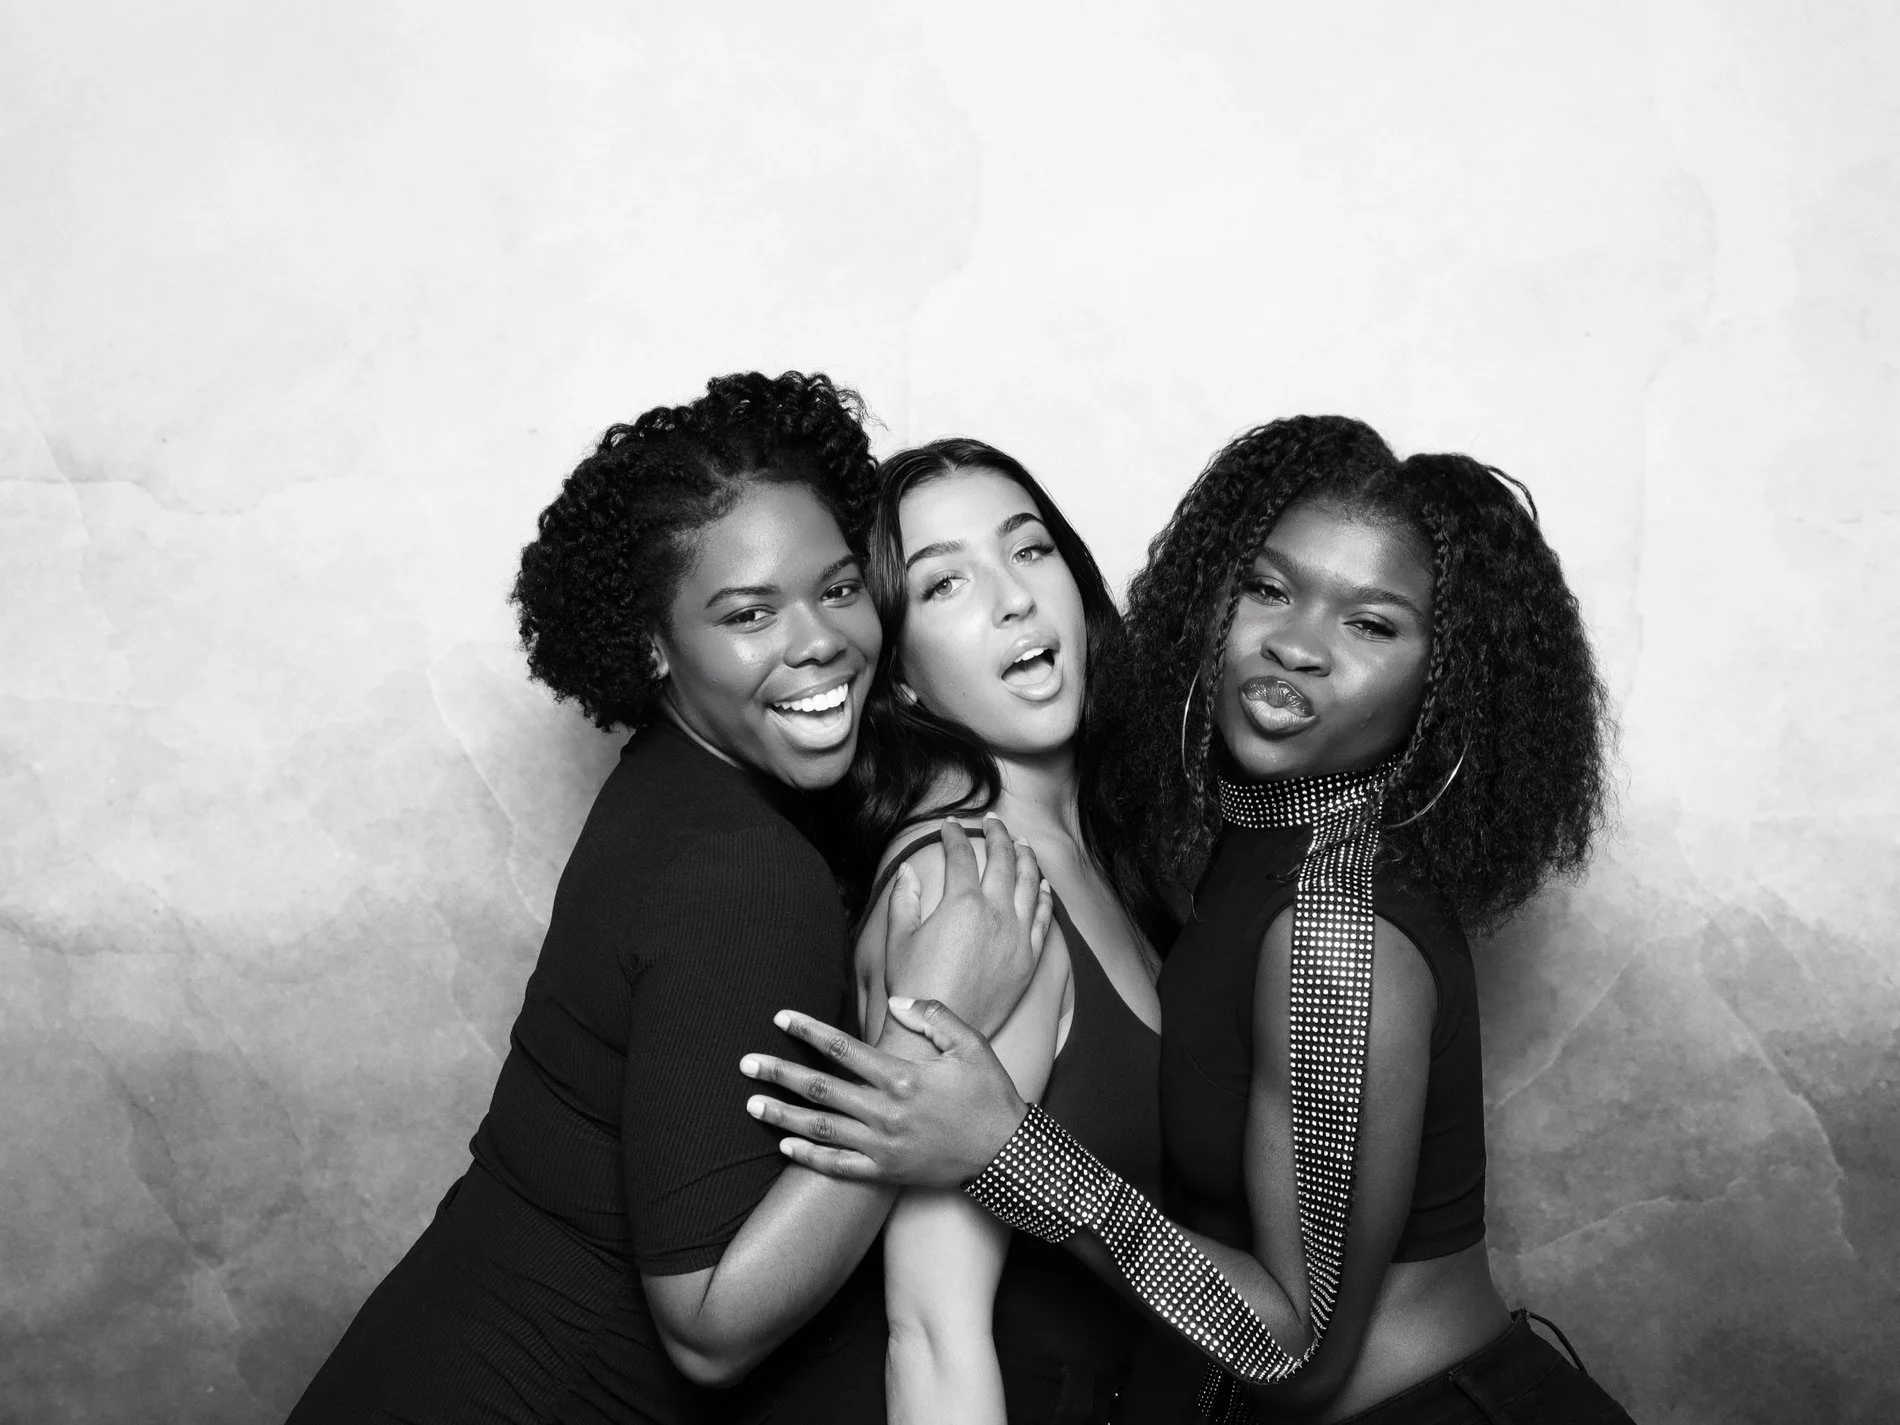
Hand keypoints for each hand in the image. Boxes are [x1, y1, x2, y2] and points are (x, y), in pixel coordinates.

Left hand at [740, 998, 1026, 1187]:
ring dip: (781, 1116)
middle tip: (745, 1063)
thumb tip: (896, 1001)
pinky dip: (809, 1158)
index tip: (780, 1018)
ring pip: (820, 1129)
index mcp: (902, 1077)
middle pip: (820, 1089)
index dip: (808, 1031)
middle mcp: (886, 1112)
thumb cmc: (990, 1095)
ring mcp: (883, 1146)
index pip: (842, 1048)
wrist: (1007, 1154)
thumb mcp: (972, 1045)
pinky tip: (785, 1147)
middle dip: (779, 1073)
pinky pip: (839, 1167)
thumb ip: (933, 1017)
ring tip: (750, 1105)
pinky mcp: (886, 1173)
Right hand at [883, 818, 1052, 1037]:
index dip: (954, 835)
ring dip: (1026, 858)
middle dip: (997, 834)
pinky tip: (1042, 885)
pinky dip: (1045, 897)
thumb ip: (903, 898)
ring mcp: (1018, 936)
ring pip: (1030, 884)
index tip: (949, 826)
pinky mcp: (1030, 958)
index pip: (961, 855)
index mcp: (961, 904)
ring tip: (1021, 843)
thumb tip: (906, 870)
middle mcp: (996, 913)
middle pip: (1002, 860)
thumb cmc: (913, 985)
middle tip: (992, 822)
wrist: (939, 1029)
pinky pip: (1045, 919)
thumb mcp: (899, 938)